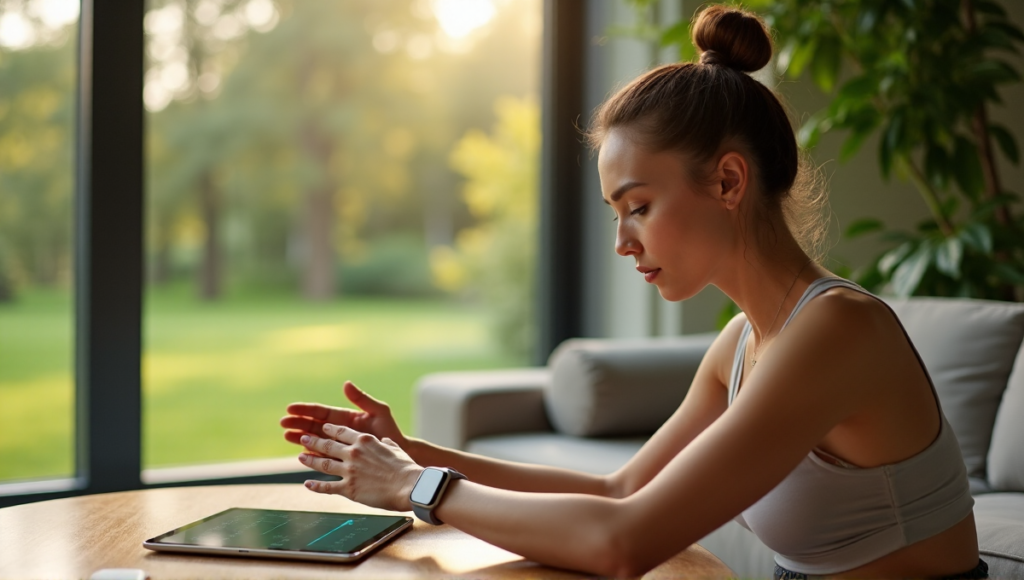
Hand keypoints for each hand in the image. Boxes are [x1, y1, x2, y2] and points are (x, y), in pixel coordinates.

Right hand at [281, 381, 407, 451]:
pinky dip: (312, 455)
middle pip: (314, 426)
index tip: (291, 408)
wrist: (399, 451)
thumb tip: (346, 384)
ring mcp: (338, 445)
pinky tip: (301, 454)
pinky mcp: (340, 458)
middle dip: (298, 423)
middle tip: (283, 423)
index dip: (306, 409)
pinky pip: (322, 456)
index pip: (322, 412)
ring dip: (300, 438)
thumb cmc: (390, 430)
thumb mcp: (379, 411)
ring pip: (314, 440)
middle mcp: (339, 431)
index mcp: (345, 418)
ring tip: (286, 436)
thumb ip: (362, 399)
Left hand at [298, 424, 420, 511]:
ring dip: (310, 460)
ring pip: (323, 463)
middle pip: (327, 445)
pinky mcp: (348, 488)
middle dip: (313, 441)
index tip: (323, 428)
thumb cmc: (406, 467)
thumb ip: (385, 444)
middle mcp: (353, 453)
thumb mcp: (395, 448)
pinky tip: (308, 484)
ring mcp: (349, 471)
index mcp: (365, 441)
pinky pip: (327, 487)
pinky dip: (315, 486)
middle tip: (303, 438)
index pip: (342, 432)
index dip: (330, 430)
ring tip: (301, 457)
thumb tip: (384, 442)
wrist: (408, 485)